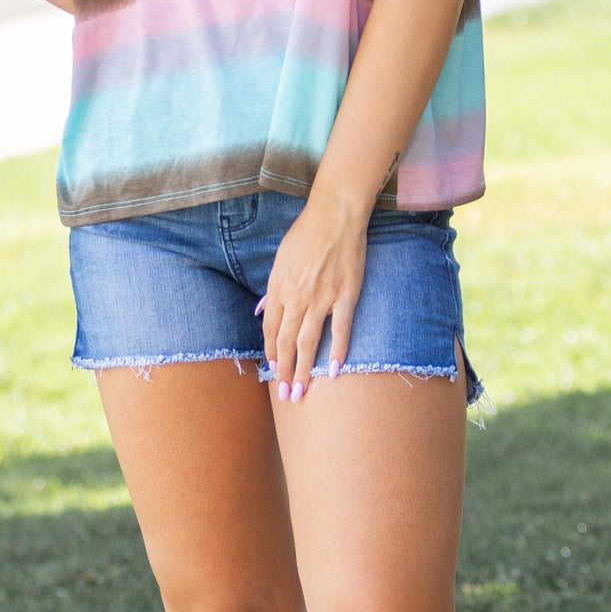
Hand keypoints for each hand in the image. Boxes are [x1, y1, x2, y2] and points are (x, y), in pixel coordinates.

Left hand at [260, 191, 367, 401]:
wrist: (334, 215)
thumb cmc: (306, 234)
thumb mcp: (280, 260)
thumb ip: (274, 289)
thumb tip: (264, 310)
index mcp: (278, 288)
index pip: (271, 330)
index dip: (271, 354)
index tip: (273, 371)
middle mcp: (296, 297)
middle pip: (286, 343)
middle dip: (284, 372)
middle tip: (285, 396)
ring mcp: (321, 298)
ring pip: (308, 342)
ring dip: (303, 370)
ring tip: (302, 392)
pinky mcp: (345, 295)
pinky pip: (340, 330)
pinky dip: (336, 352)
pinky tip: (332, 371)